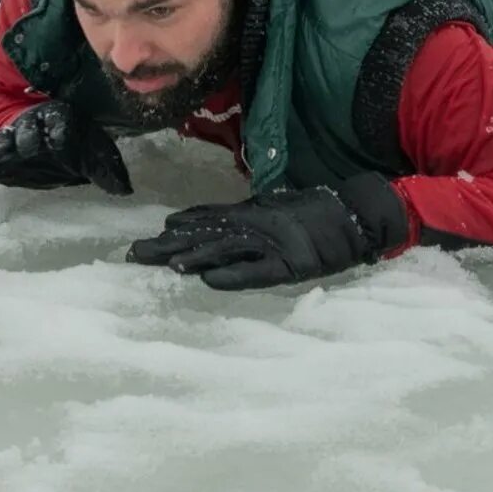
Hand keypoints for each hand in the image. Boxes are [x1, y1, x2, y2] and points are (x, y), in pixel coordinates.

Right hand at [0, 101, 131, 195]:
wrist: (47, 141)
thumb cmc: (76, 146)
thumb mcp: (94, 152)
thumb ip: (107, 170)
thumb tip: (125, 191)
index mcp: (59, 121)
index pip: (59, 128)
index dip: (62, 139)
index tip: (65, 148)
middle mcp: (32, 127)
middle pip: (28, 133)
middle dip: (30, 141)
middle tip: (32, 148)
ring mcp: (12, 141)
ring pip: (3, 141)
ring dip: (1, 148)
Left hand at [127, 175, 407, 290]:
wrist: (356, 214)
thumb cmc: (320, 214)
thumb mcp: (278, 210)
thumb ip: (250, 216)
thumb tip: (219, 218)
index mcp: (253, 214)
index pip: (208, 221)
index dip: (180, 229)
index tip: (151, 236)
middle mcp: (256, 225)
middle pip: (205, 235)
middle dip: (169, 245)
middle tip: (135, 253)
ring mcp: (271, 243)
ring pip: (225, 250)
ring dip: (194, 258)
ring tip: (166, 266)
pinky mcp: (289, 264)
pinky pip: (256, 272)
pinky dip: (233, 276)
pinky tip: (209, 281)